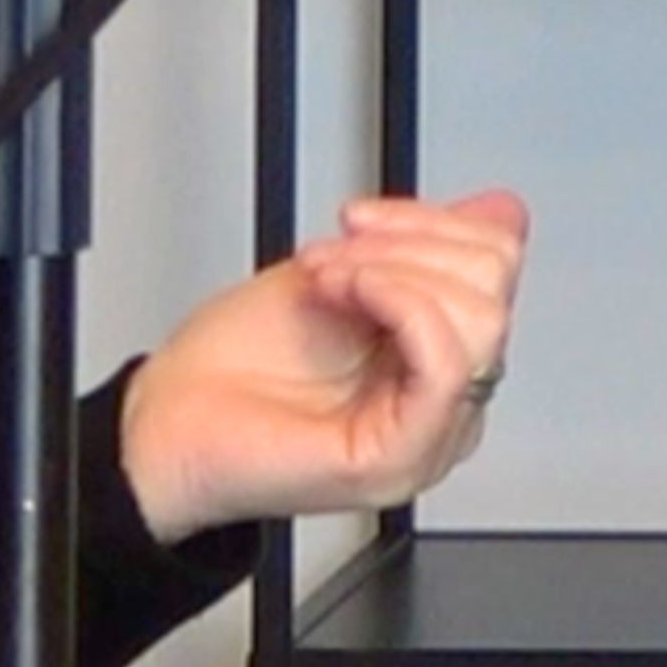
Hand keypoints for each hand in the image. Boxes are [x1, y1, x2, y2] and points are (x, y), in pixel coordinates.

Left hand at [119, 188, 527, 545]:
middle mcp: (441, 397)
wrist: (165, 424)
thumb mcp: (332, 274)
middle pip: (493, 287)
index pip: (496, 267)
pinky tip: (345, 295)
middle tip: (332, 258)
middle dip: (406, 243)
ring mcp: (429, 433)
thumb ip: (419, 246)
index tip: (358, 218)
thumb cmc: (227, 367)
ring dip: (388, 269)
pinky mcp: (401, 457)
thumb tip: (501, 210)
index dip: (433, 219)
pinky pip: (445, 366)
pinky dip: (396, 303)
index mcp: (433, 352)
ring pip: (480, 319)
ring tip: (325, 281)